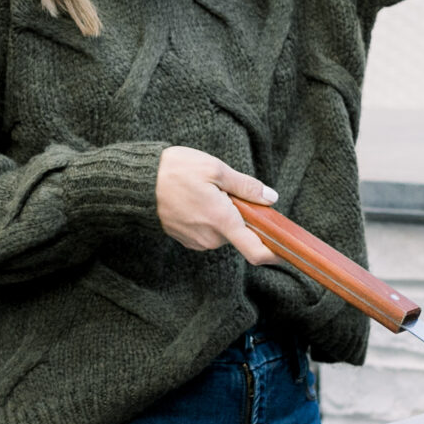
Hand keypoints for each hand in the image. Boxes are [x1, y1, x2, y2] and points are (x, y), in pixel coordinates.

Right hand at [156, 146, 278, 265]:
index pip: (255, 251)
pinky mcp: (186, 238)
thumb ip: (246, 186)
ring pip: (223, 231)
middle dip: (242, 216)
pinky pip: (208, 231)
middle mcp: (210, 238)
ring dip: (224, 215)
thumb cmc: (174, 171)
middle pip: (240, 234)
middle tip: (228, 191)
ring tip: (206, 191)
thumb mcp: (215, 169)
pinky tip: (195, 199)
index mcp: (222, 221)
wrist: (136, 182)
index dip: (275, 254)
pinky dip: (209, 217)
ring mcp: (196, 241)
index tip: (287, 250)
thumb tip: (271, 198)